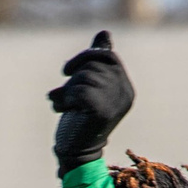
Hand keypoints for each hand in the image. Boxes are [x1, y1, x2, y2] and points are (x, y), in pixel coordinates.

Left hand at [47, 30, 134, 173]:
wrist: (75, 154)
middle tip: (64, 95)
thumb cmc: (79, 120)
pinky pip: (79, 89)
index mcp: (126, 88)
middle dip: (74, 76)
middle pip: (95, 64)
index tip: (67, 71)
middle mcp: (125, 94)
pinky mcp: (102, 110)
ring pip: (85, 77)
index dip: (86, 56)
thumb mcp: (89, 86)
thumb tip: (105, 32)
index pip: (109, 56)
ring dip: (66, 90)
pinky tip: (61, 109)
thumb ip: (98, 61)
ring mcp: (115, 102)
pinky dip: (64, 98)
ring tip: (62, 105)